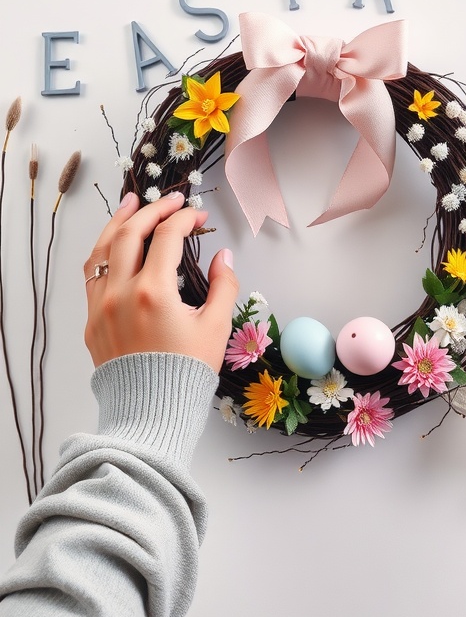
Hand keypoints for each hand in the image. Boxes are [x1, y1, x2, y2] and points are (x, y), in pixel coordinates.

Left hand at [84, 191, 237, 371]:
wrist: (151, 415)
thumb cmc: (185, 374)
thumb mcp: (216, 328)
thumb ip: (223, 285)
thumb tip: (222, 256)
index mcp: (153, 292)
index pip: (168, 237)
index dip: (185, 219)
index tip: (198, 216)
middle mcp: (121, 293)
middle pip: (131, 233)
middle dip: (152, 210)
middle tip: (170, 201)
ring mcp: (100, 307)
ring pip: (102, 250)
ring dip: (118, 222)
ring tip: (131, 204)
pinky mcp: (92, 322)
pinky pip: (92, 276)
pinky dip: (104, 253)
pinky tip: (114, 244)